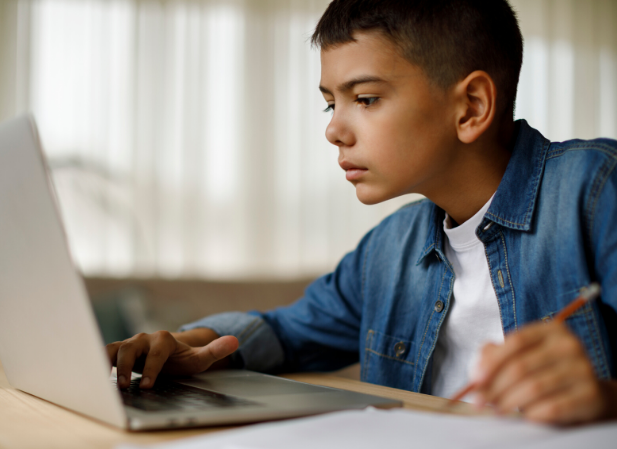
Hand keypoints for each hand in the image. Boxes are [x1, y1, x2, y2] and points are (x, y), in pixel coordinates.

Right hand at [106, 329, 238, 388]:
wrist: (171, 354)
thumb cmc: (184, 358)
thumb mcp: (201, 357)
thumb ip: (216, 349)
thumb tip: (235, 341)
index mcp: (164, 339)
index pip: (157, 351)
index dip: (152, 367)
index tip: (149, 385)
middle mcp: (145, 338)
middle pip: (131, 347)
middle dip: (126, 366)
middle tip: (124, 385)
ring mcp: (131, 344)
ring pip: (115, 349)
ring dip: (108, 363)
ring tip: (106, 381)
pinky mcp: (119, 351)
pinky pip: (105, 353)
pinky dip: (97, 361)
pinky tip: (92, 375)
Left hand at [472, 321, 616, 423]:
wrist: (586, 392)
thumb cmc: (546, 371)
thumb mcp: (523, 356)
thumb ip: (496, 356)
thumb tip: (477, 371)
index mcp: (550, 330)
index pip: (516, 341)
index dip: (492, 361)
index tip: (475, 380)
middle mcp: (569, 345)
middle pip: (521, 366)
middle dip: (495, 386)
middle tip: (480, 401)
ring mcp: (583, 369)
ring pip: (534, 388)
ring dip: (508, 401)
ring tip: (496, 409)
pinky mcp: (590, 394)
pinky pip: (553, 407)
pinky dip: (532, 413)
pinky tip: (524, 415)